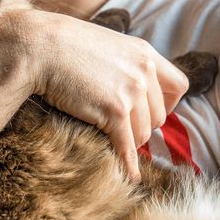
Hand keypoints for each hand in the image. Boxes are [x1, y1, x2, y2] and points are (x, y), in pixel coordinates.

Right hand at [22, 10, 188, 181]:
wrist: (41, 46)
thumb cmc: (66, 45)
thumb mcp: (108, 44)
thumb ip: (128, 63)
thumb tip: (134, 87)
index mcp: (146, 53)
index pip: (179, 86)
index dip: (167, 104)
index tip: (149, 111)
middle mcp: (144, 71)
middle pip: (159, 116)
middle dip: (141, 126)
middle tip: (119, 127)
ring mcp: (131, 92)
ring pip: (143, 134)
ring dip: (127, 140)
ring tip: (107, 135)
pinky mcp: (114, 111)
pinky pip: (127, 146)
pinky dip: (128, 165)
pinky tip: (129, 176)